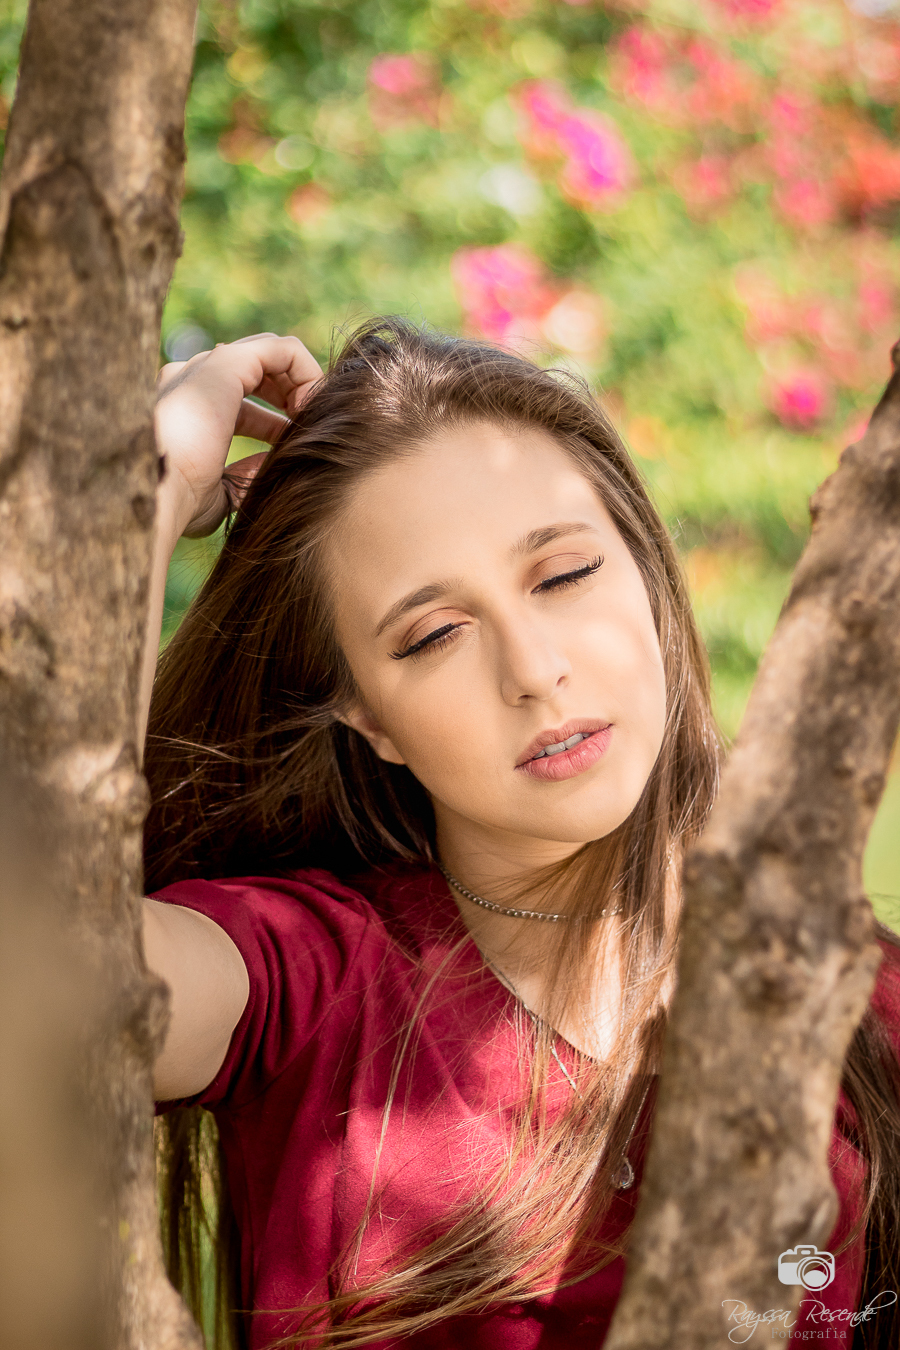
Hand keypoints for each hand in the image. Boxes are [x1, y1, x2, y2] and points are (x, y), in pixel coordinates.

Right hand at [154, 333, 322, 537]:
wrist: (155, 491)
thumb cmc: (179, 502)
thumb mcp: (220, 492)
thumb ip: (244, 476)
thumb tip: (270, 465)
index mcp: (184, 410)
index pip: (239, 401)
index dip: (273, 422)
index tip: (291, 449)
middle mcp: (191, 381)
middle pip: (255, 373)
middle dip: (289, 398)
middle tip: (306, 430)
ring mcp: (206, 368)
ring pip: (270, 356)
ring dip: (300, 385)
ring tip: (311, 419)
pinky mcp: (225, 363)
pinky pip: (280, 349)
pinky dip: (306, 372)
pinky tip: (311, 406)